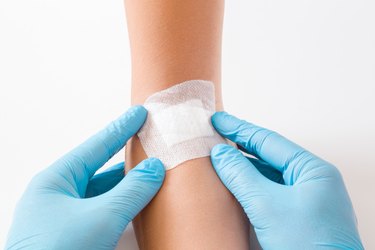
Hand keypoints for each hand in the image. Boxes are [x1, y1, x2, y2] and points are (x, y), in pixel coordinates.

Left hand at [5, 106, 164, 249]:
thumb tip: (155, 167)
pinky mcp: (75, 233)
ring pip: (103, 191)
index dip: (121, 127)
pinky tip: (137, 200)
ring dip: (127, 183)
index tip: (139, 113)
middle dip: (126, 156)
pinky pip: (103, 210)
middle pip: (100, 167)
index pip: (96, 146)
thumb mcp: (101, 217)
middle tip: (149, 142)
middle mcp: (59, 194)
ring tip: (150, 170)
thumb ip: (131, 190)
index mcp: (56, 181)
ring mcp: (66, 215)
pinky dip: (122, 203)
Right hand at [210, 112, 363, 249]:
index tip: (218, 119)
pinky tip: (234, 182)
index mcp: (313, 171)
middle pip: (268, 156)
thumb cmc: (309, 247)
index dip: (239, 129)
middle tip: (216, 133)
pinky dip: (250, 186)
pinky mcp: (296, 216)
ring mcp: (304, 199)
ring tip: (220, 156)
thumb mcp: (267, 207)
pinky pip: (269, 192)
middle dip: (240, 145)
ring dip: (243, 167)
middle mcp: (311, 181)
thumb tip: (220, 153)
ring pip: (267, 175)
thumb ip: (241, 175)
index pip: (269, 142)